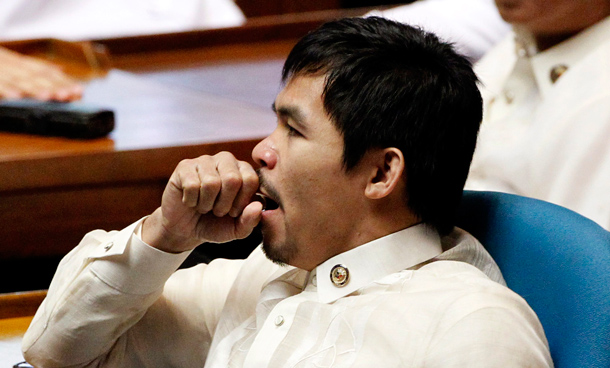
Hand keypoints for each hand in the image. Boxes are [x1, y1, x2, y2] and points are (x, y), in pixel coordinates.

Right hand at [0, 46, 82, 100]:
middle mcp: (10, 62)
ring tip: (48, 96)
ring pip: (18, 78)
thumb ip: (33, 68)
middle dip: (54, 85)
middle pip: (36, 74)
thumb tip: (60, 69)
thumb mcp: (11, 63)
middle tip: (69, 95)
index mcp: (19, 61)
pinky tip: (17, 96)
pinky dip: (6, 88)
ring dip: (35, 88)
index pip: (46, 71)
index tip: (79, 91)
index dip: (63, 81)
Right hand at [142, 152, 262, 252]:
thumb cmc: (215, 224)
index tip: (233, 212)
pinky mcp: (184, 166)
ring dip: (206, 204)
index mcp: (244, 171)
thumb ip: (251, 220)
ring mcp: (205, 161)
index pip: (251, 180)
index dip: (241, 202)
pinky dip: (191, 201)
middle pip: (232, 179)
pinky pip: (191, 185)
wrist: (185, 229)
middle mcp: (226, 160)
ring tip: (204, 206)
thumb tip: (258, 206)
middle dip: (224, 204)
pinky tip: (190, 201)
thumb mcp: (236, 229)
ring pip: (211, 183)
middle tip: (217, 211)